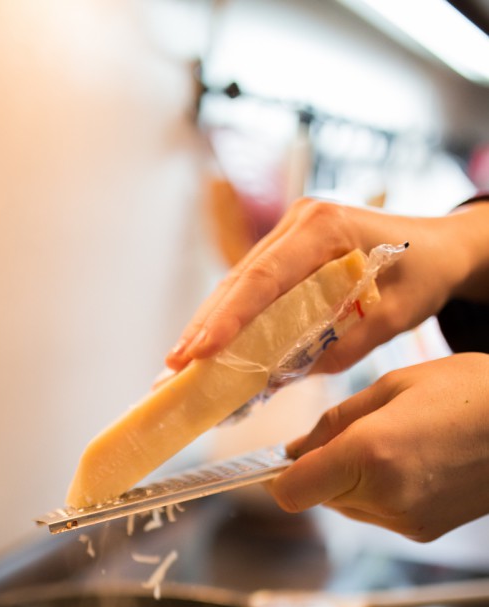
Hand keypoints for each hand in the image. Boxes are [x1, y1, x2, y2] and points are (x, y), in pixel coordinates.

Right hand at [166, 197, 488, 374]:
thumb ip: (337, 344)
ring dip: (208, 326)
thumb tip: (279, 377)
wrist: (439, 248)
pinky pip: (249, 289)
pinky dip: (228, 321)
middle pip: (240, 279)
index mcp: (326, 227)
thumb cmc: (423, 275)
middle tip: (174, 368)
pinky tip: (206, 350)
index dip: (230, 317)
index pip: (266, 276)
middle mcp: (300, 222)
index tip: (201, 351)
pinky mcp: (286, 253)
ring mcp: (289, 234)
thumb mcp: (391, 316)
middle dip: (204, 326)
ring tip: (177, 367)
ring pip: (237, 284)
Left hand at [264, 352, 488, 540]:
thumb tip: (293, 451)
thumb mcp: (394, 385)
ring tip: (391, 443)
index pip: (291, 491)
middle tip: (351, 432)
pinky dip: (376, 492)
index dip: (276, 478)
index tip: (276, 462)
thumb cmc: (472, 392)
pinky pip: (376, 514)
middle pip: (317, 496)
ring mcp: (405, 521)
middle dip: (319, 468)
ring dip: (348, 481)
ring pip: (344, 506)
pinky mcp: (422, 532)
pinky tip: (410, 462)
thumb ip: (335, 422)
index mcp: (370, 454)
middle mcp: (384, 497)